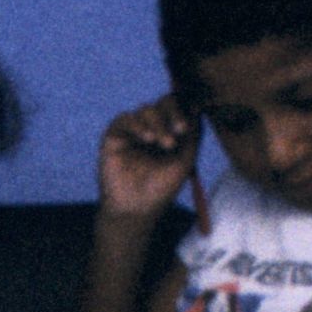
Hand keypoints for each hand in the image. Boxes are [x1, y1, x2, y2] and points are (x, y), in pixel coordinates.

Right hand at [97, 94, 200, 219]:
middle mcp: (152, 126)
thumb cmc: (162, 188)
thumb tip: (198, 106)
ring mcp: (133, 130)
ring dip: (159, 123)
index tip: (189, 126)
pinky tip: (147, 138)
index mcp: (170, 130)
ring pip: (147, 109)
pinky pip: (125, 118)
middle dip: (174, 113)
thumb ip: (193, 133)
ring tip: (165, 144)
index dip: (185, 110)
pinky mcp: (114, 135)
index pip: (180, 107)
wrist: (136, 209)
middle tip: (180, 130)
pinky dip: (138, 124)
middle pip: (164, 102)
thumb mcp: (185, 159)